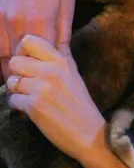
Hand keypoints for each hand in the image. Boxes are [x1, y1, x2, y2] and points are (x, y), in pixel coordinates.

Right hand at [0, 0, 74, 80]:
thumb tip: (63, 61)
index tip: (47, 85)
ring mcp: (1, 17)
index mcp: (39, 21)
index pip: (38, 59)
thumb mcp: (67, 9)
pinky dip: (0, 53)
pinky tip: (6, 62)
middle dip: (23, 76)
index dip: (42, 73)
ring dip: (8, 68)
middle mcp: (16, 21)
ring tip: (18, 81)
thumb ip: (62, 37)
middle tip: (30, 89)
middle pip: (16, 60)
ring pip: (1, 54)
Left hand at [7, 35, 132, 167]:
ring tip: (30, 96)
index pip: (29, 41)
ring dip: (17, 90)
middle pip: (15, 61)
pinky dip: (19, 105)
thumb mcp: (74, 73)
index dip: (23, 51)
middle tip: (28, 82)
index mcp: (61, 60)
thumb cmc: (80, 103)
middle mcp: (51, 70)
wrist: (88, 131)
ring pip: (11, 81)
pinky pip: (13, 99)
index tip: (28, 61)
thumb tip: (58, 35)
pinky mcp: (33, 106)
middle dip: (18, 73)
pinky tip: (31, 108)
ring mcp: (41, 88)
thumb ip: (62, 55)